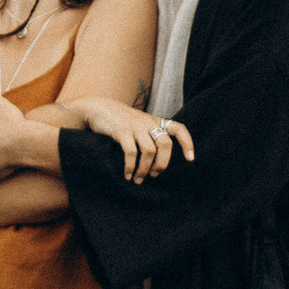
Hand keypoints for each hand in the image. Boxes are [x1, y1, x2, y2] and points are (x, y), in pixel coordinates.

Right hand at [73, 97, 194, 184]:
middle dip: (162, 164)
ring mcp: (135, 125)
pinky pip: (131, 152)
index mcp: (155, 121)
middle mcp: (148, 122)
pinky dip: (131, 167)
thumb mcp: (140, 124)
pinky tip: (127, 175)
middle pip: (166, 144)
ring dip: (144, 170)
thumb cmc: (121, 122)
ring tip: (138, 180)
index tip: (190, 159)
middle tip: (154, 176)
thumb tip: (159, 164)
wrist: (98, 108)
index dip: (187, 143)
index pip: (178, 129)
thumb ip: (151, 136)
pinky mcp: (122, 130)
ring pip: (149, 151)